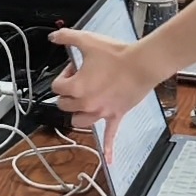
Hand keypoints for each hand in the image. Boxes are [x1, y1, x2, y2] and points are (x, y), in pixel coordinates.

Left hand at [49, 29, 162, 161]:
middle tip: (81, 79)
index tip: (73, 67)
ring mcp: (101, 112)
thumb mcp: (87, 40)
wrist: (142, 63)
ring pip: (79, 121)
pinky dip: (109, 148)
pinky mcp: (115, 115)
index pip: (57, 87)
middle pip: (64, 104)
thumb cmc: (117, 54)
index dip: (64, 75)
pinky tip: (109, 159)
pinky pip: (110, 136)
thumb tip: (54, 36)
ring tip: (83, 102)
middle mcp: (86, 103)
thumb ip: (66, 37)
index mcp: (76, 87)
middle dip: (69, 92)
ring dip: (78, 112)